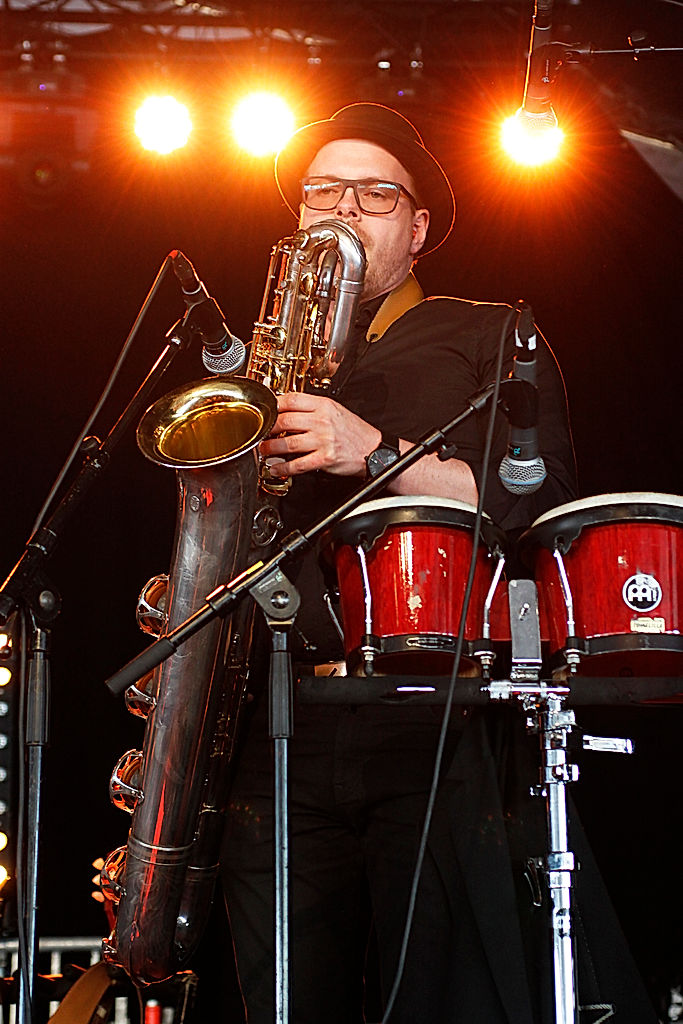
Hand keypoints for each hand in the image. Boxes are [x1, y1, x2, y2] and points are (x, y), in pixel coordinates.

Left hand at [260, 392, 380, 478]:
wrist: (374, 450)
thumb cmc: (355, 432)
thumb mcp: (335, 411)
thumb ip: (313, 408)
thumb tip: (287, 409)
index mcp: (324, 405)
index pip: (291, 399)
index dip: (273, 405)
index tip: (265, 411)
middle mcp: (322, 421)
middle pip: (284, 420)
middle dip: (267, 428)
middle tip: (260, 433)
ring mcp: (323, 440)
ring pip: (287, 443)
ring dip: (270, 449)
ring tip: (263, 451)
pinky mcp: (324, 459)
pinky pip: (298, 464)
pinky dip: (283, 468)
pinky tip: (276, 469)